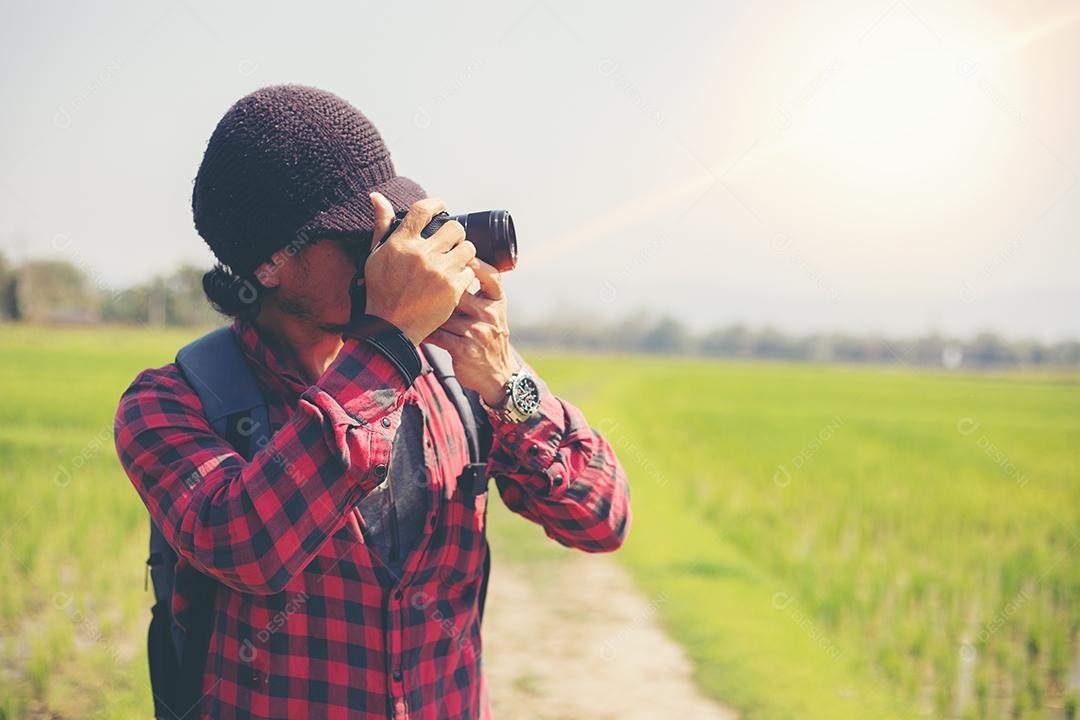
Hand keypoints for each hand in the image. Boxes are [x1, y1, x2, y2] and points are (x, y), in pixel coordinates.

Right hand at [362, 193, 476, 344]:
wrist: (390, 328)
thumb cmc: (381, 290)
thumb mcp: (375, 256)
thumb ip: (382, 225)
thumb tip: (377, 196)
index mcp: (401, 243)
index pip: (424, 209)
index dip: (437, 203)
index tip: (442, 206)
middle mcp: (421, 254)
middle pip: (454, 227)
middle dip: (455, 233)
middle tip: (451, 241)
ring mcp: (438, 272)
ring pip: (468, 247)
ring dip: (464, 252)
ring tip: (455, 260)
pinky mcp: (452, 289)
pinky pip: (471, 271)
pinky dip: (465, 275)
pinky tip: (455, 280)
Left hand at [425, 257, 516, 406]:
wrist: (498, 375)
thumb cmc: (488, 338)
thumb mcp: (493, 313)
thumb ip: (478, 292)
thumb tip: (452, 263)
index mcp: (498, 302)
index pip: (490, 275)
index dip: (472, 263)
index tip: (452, 257)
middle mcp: (491, 314)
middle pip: (460, 291)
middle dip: (438, 289)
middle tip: (417, 284)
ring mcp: (478, 332)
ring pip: (444, 312)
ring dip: (427, 311)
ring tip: (411, 306)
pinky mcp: (464, 349)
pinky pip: (438, 334)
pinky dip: (425, 331)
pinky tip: (415, 328)